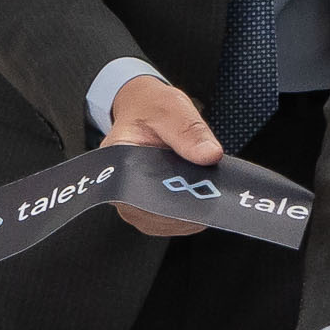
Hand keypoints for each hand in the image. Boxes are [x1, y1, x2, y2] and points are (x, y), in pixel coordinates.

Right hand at [103, 74, 221, 235]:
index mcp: (116, 159)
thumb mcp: (171, 108)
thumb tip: (209, 155)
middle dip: (186, 206)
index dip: (168, 199)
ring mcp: (134, 203)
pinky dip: (192, 214)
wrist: (147, 111)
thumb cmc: (152, 108)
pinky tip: (205, 197)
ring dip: (191, 212)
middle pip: (152, 213)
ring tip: (211, 192)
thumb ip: (188, 130)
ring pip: (165, 222)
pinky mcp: (150, 209)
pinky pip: (172, 222)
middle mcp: (119, 188)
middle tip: (213, 193)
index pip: (137, 192)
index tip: (195, 192)